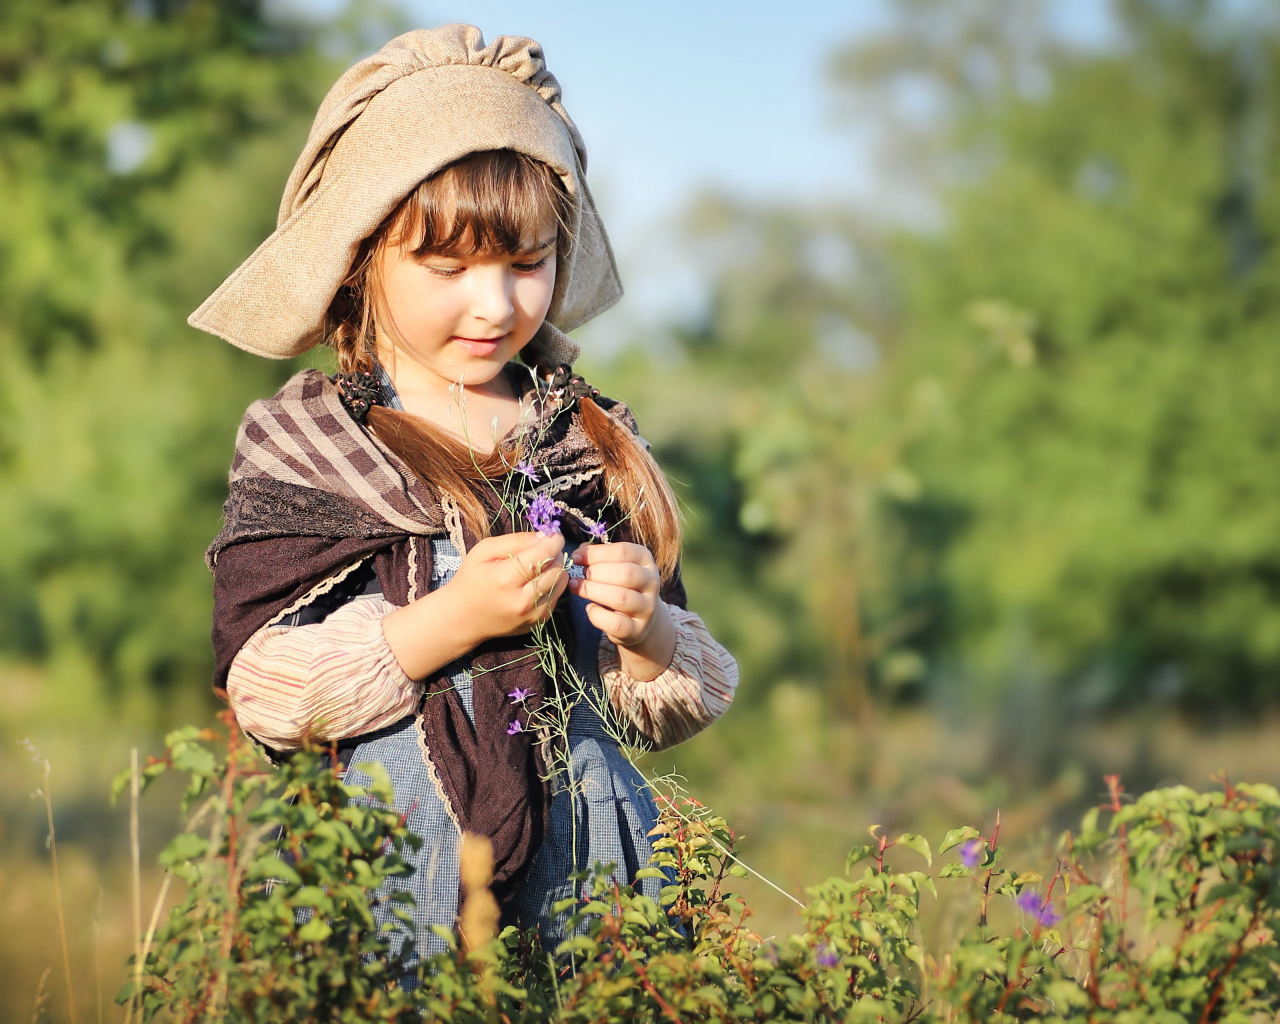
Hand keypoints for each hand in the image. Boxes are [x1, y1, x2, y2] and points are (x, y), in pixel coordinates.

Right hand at [450, 531, 569, 639]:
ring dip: (556, 569)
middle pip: (557, 568)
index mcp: (505, 578)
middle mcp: (522, 600)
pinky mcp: (538, 623)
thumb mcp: (484, 550)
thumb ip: (516, 540)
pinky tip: (535, 582)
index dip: (554, 540)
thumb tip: (545, 536)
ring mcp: (532, 615)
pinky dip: (552, 585)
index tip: (553, 534)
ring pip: (561, 583)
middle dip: (556, 553)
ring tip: (539, 565)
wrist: (462, 618)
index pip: (544, 554)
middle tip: (544, 549)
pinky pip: (556, 596)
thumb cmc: (470, 579)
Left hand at [568, 541, 675, 680]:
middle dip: (596, 573)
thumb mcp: (614, 566)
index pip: (623, 552)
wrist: (639, 620)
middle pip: (625, 573)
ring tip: (576, 587)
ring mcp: (647, 608)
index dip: (596, 553)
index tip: (576, 558)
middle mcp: (651, 582)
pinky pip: (615, 623)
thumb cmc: (621, 585)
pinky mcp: (637, 630)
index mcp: (645, 560)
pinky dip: (597, 615)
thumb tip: (579, 552)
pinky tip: (590, 608)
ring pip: (621, 598)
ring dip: (592, 591)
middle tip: (579, 576)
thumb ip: (598, 556)